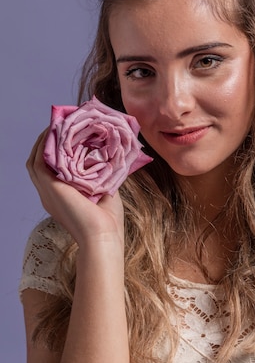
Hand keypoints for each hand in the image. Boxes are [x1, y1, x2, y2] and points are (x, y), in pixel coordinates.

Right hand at [26, 130, 124, 248]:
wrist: (103, 235)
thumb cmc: (108, 222)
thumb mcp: (104, 194)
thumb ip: (102, 178)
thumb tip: (109, 160)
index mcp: (61, 198)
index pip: (52, 171)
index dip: (55, 154)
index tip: (66, 139)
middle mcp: (50, 195)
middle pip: (40, 163)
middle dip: (47, 144)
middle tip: (58, 128)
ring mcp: (47, 192)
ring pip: (36, 160)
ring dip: (43, 142)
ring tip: (55, 126)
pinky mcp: (49, 187)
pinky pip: (39, 162)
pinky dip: (43, 146)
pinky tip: (53, 133)